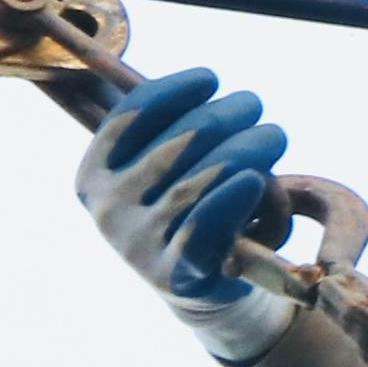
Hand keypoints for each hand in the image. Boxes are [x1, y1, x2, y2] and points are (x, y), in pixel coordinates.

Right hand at [75, 64, 298, 362]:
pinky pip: (205, 227)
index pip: (130, 119)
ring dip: (243, 150)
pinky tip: (255, 179)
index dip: (173, 92)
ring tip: (272, 136)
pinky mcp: (176, 274)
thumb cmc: (189, 210)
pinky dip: (232, 199)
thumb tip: (197, 79)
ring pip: (197, 182)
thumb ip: (168, 127)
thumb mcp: (165, 169)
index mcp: (94, 175)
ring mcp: (139, 245)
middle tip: (254, 105)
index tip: (211, 78)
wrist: (201, 288)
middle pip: (172, 147)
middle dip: (221, 118)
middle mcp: (109, 210)